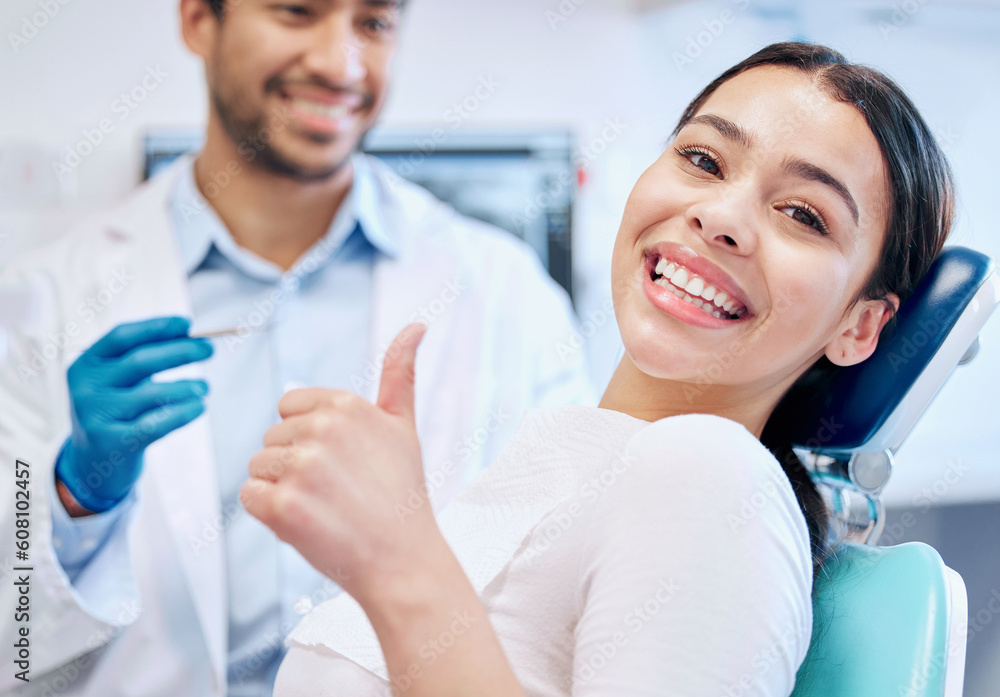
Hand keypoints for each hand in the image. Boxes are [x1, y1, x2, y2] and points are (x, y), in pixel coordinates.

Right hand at [56, 316, 212, 512]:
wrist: (92, 463)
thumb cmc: (117, 411)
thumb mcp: (120, 381)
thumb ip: (145, 358)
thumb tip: (191, 335)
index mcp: (86, 364)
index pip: (121, 336)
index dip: (156, 327)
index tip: (188, 323)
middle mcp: (86, 388)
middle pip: (139, 362)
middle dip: (180, 351)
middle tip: (209, 349)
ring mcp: (97, 416)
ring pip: (151, 394)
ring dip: (186, 386)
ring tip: (205, 387)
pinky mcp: (113, 443)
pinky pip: (155, 423)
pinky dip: (183, 412)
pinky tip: (200, 406)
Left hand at [241, 322, 435, 603]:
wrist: (403, 561)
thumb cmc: (401, 496)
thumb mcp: (404, 426)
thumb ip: (400, 372)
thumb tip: (417, 324)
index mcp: (345, 405)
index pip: (290, 408)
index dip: (310, 440)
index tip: (343, 464)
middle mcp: (321, 430)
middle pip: (272, 439)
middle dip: (295, 466)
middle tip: (338, 492)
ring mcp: (300, 468)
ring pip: (258, 467)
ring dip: (281, 490)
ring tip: (324, 508)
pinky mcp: (281, 506)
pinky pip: (249, 496)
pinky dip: (269, 514)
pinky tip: (306, 523)